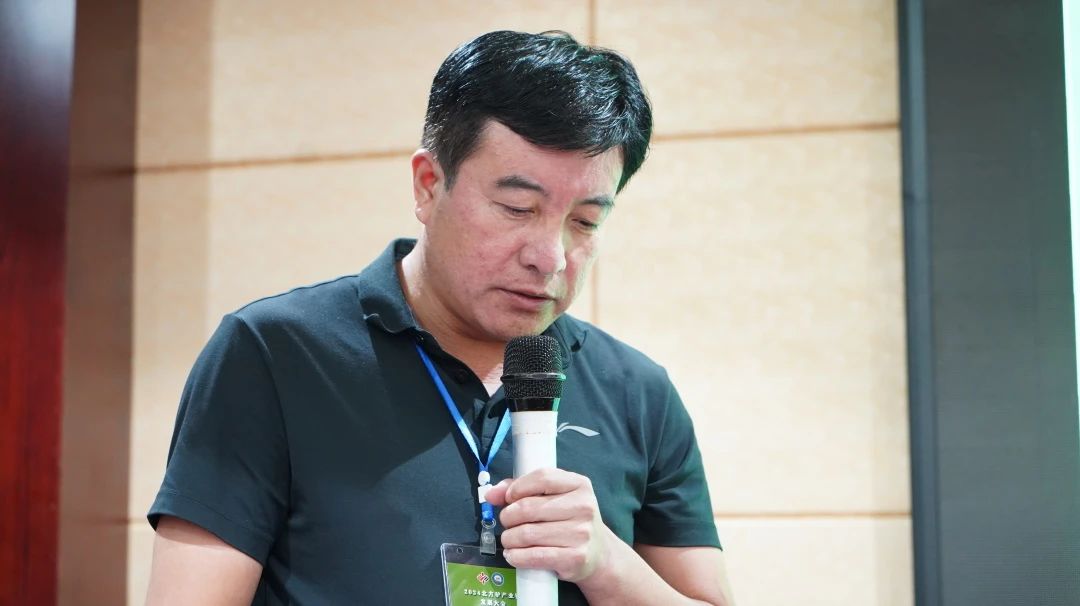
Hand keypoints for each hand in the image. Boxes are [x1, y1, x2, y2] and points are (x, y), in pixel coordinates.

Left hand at [483, 468, 613, 582]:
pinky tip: (513, 554)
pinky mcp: (575, 558)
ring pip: (527, 533)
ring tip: (510, 540)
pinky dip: (516, 556)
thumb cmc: (570, 521)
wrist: (599, 554)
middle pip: (528, 507)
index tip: (509, 498)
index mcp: (580, 485)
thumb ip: (522, 490)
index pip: (542, 477)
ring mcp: (581, 533)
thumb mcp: (554, 498)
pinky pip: (534, 556)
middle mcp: (584, 507)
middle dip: (508, 516)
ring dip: (509, 539)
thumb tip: (491, 493)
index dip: (518, 487)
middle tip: (507, 522)